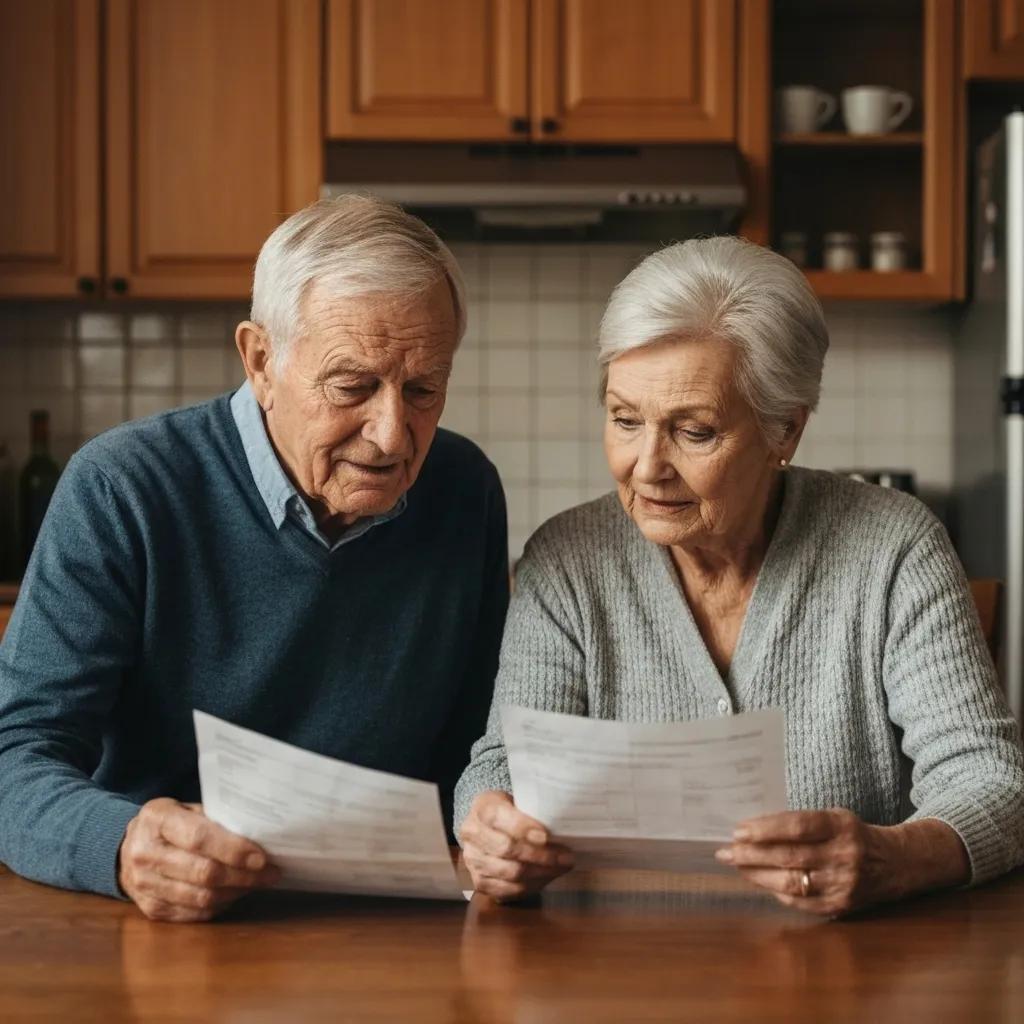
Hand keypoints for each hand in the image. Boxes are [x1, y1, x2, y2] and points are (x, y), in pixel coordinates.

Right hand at [118, 798, 279, 921]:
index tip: (262, 857)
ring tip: (258, 883)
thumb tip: (258, 833)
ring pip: (200, 897)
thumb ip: (214, 818)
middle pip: (203, 872)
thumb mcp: (185, 807)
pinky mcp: (150, 909)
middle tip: (271, 873)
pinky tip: (236, 893)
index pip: (199, 838)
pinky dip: (220, 905)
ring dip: (236, 892)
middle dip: (244, 876)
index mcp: (156, 820)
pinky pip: (193, 913)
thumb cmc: (168, 823)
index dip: (233, 850)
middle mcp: (145, 853)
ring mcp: (144, 885)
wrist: (127, 847)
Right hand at [459, 790, 574, 899]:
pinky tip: (547, 877)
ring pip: (509, 873)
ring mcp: (473, 860)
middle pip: (505, 849)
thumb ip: (534, 812)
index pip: (497, 817)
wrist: (489, 826)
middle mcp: (471, 834)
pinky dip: (532, 886)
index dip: (522, 828)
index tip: (546, 836)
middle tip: (565, 856)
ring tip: (561, 867)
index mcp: (481, 808)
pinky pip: (508, 891)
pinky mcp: (479, 882)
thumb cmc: (511, 811)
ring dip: (540, 873)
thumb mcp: (519, 800)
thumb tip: (563, 828)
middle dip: (539, 855)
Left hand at [714, 808, 901, 916]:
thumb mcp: (835, 817)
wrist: (896, 864)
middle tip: (726, 851)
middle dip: (751, 854)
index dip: (765, 829)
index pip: (798, 826)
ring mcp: (843, 885)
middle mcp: (844, 856)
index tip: (738, 830)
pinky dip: (776, 891)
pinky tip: (759, 881)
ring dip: (757, 874)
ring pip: (791, 882)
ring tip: (736, 865)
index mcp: (841, 827)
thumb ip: (802, 822)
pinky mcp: (841, 906)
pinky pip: (800, 902)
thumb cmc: (853, 835)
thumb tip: (754, 828)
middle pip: (789, 856)